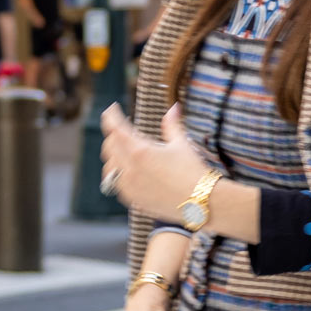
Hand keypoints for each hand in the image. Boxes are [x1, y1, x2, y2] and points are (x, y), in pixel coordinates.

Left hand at [100, 102, 209, 217]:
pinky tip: (128, 170)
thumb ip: (172, 125)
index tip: (112, 109)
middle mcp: (130, 169)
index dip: (111, 116)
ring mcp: (129, 187)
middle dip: (113, 135)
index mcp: (140, 151)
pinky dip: (118, 174)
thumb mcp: (181, 144)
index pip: (115, 129)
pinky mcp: (132, 200)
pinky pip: (116, 183)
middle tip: (120, 129)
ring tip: (123, 149)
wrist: (201, 203)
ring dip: (114, 155)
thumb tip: (174, 108)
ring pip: (109, 166)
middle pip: (109, 146)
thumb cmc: (193, 172)